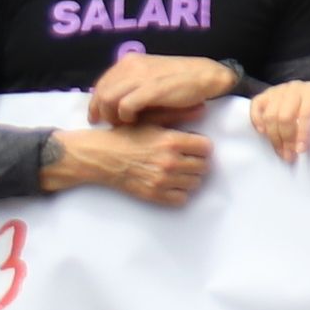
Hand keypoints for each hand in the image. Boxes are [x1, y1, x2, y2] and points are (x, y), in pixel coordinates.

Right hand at [46, 124, 210, 205]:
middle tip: (187, 159)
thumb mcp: (153, 121)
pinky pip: (181, 199)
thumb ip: (178, 116)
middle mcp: (170, 162)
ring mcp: (162, 180)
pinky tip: (171, 184)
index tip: (194, 146)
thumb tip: (203, 110)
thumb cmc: (127, 136)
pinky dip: (179, 192)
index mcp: (172, 141)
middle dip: (198, 161)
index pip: (207, 148)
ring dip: (190, 177)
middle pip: (204, 166)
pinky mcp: (153, 194)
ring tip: (179, 171)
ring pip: (195, 183)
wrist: (102, 156)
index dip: (202, 146)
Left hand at [90, 54, 240, 127]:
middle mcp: (131, 65)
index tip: (96, 116)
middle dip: (99, 111)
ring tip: (122, 124)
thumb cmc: (181, 79)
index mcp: (130, 61)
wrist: (207, 76)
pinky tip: (134, 121)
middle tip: (106, 124)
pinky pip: (124, 106)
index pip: (102, 83)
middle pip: (100, 92)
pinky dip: (125, 117)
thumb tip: (114, 103)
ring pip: (107, 100)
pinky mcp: (150, 89)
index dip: (95, 102)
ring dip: (111, 116)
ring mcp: (140, 76)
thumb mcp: (151, 75)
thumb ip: (132, 84)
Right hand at [250, 77, 309, 163]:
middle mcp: (293, 88)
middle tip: (289, 156)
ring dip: (274, 138)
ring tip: (281, 152)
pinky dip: (257, 121)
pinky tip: (264, 134)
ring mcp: (277, 91)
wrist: (308, 91)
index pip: (305, 113)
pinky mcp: (264, 95)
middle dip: (287, 140)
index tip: (301, 150)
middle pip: (284, 117)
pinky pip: (256, 107)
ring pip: (270, 116)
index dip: (303, 133)